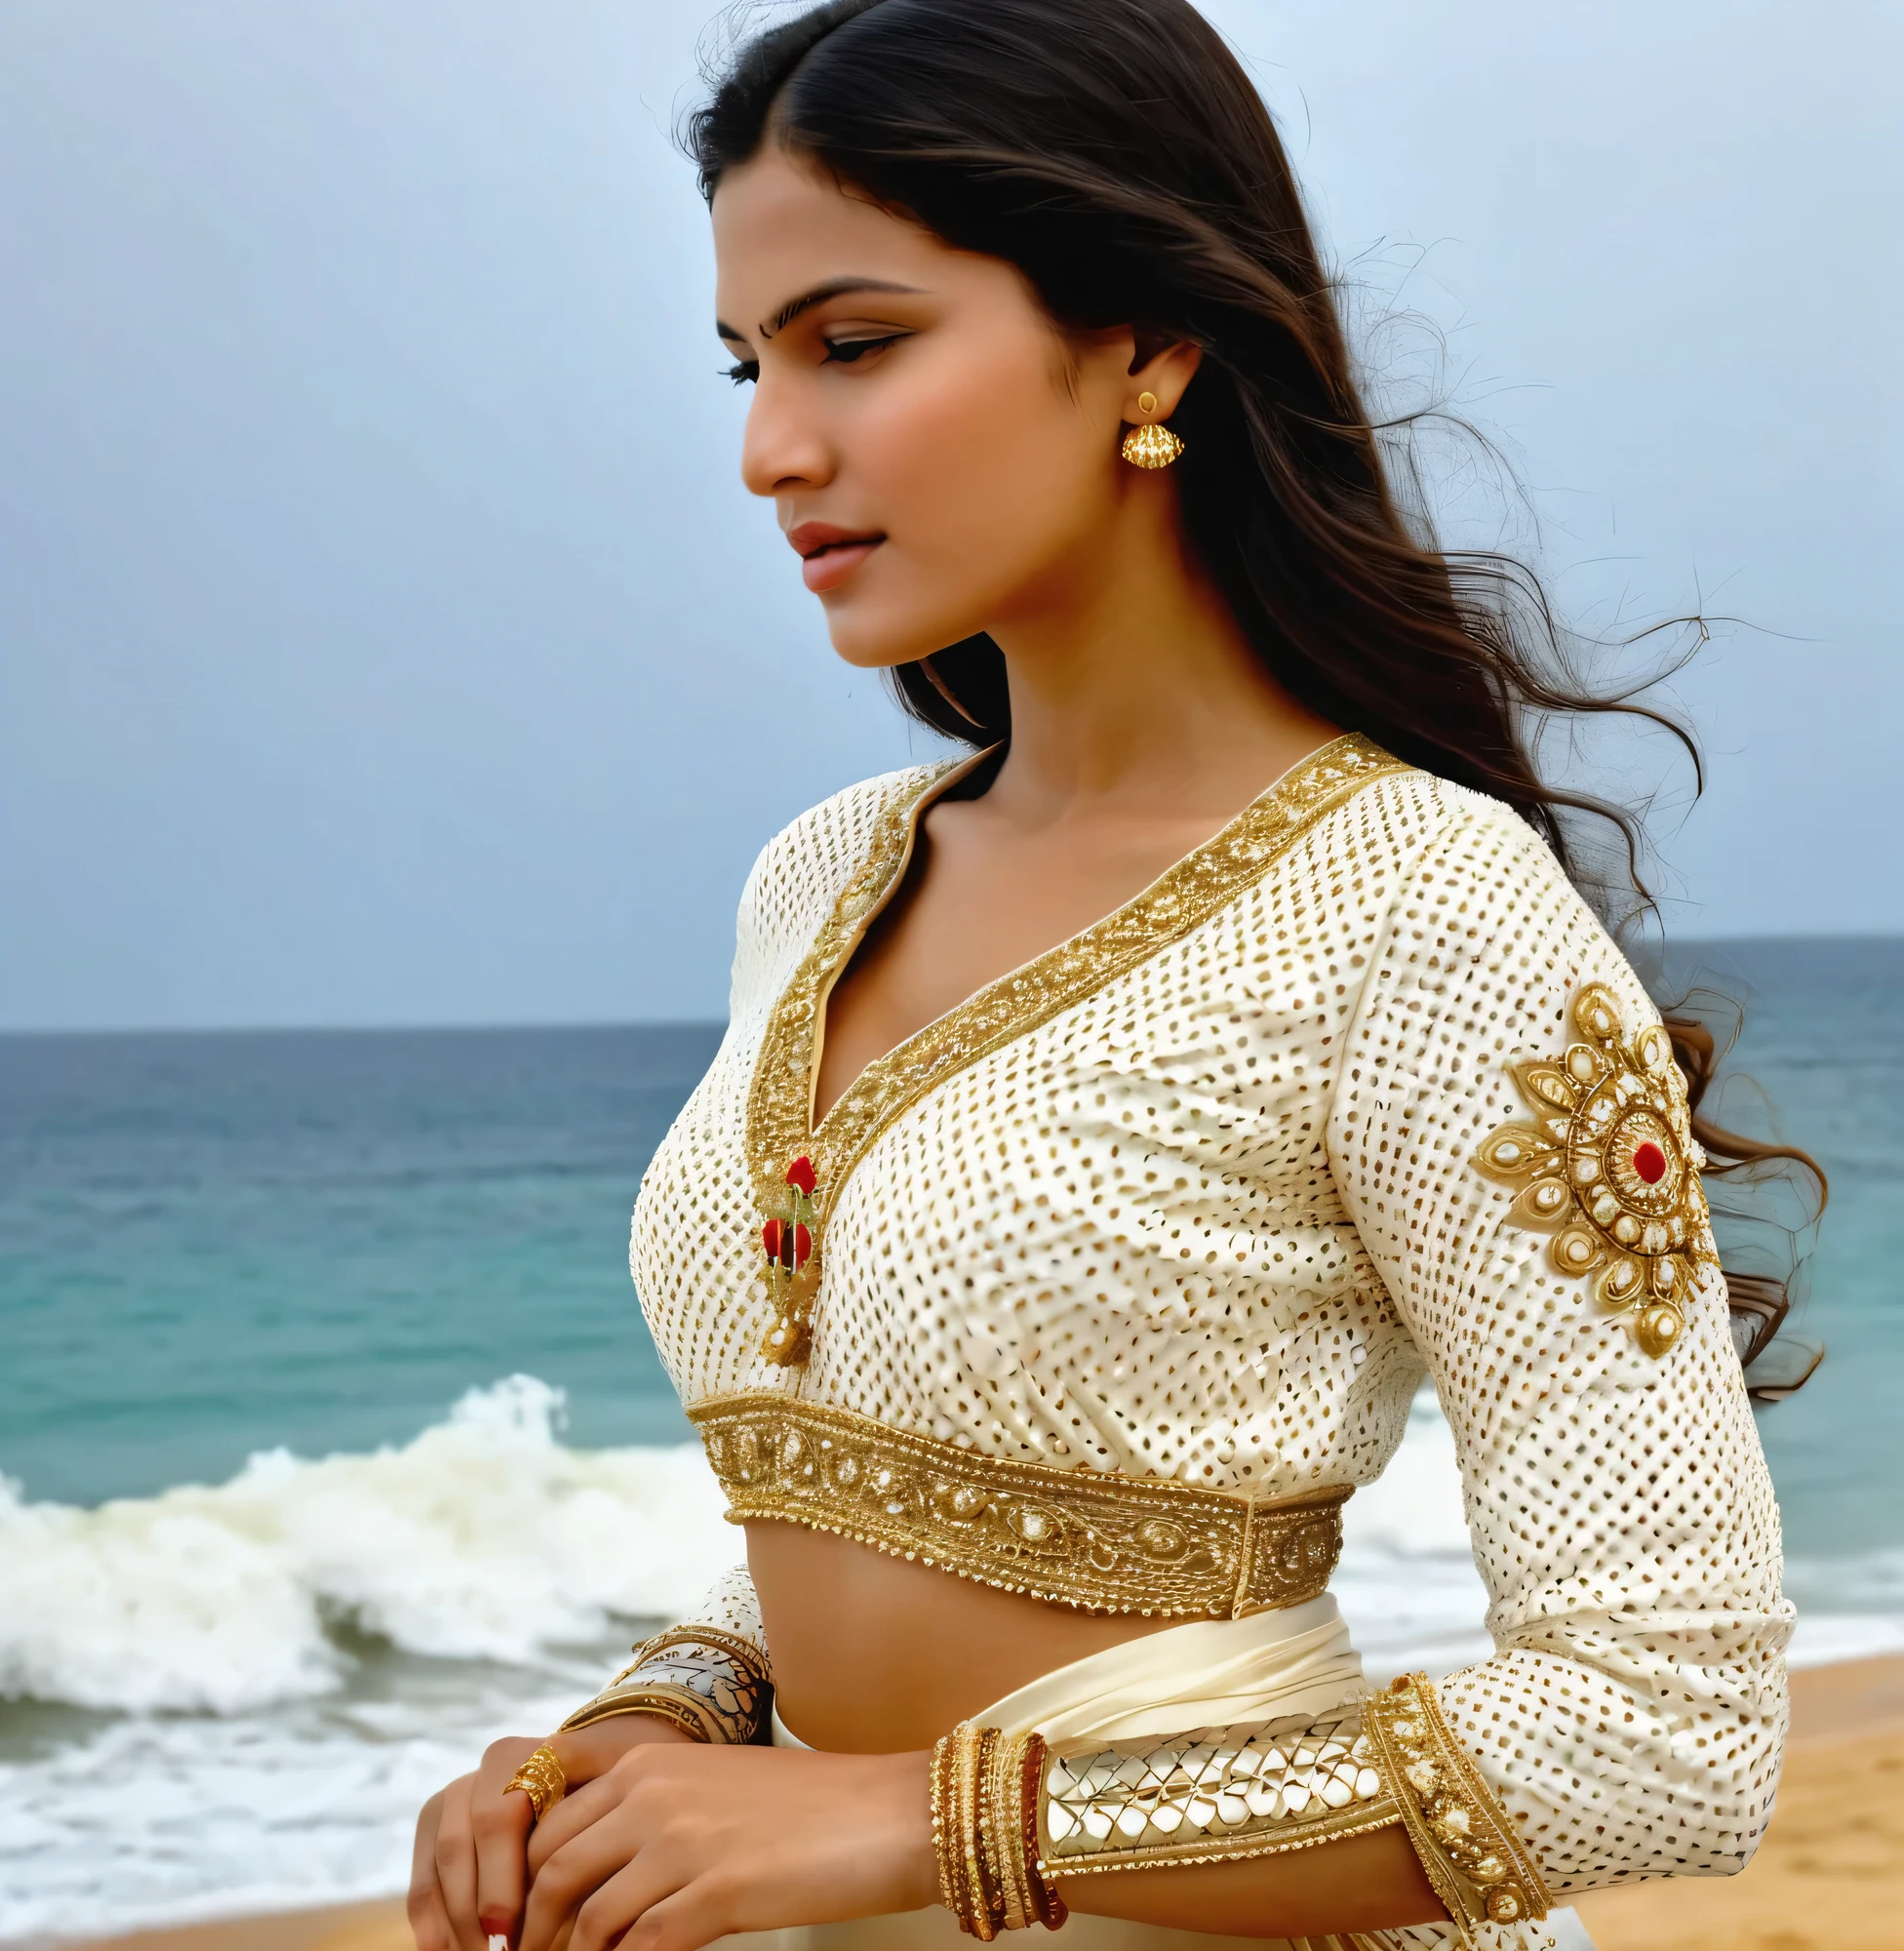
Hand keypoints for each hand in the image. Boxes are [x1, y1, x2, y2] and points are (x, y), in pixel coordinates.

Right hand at [407, 1716, 695, 1950]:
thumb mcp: (617, 1796)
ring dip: (452, 1920)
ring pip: (439, 1863)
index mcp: (527, 1755)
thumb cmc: (619, 1791)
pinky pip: (423, 1873)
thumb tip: (569, 1891)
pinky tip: (440, 1950)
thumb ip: (590, 1830)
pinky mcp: (438, 1821)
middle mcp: (485, 1768)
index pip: (497, 1820)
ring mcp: (458, 1792)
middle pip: (460, 1844)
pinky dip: (429, 1917)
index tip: (509, 1934)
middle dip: (473, 1911)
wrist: (604, 1767)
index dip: (499, 1883)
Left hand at [519, 1742, 935, 1950]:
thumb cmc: (808, 1806)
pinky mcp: (716, 1892)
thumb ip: (649, 1814)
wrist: (888, 1814)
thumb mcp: (713, 1786)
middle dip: (532, 1930)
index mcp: (647, 1762)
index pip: (547, 1824)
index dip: (522, 1881)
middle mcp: (652, 1794)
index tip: (520, 1923)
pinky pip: (642, 1949)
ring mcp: (682, 1842)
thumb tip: (594, 1875)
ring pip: (587, 1918)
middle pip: (551, 1872)